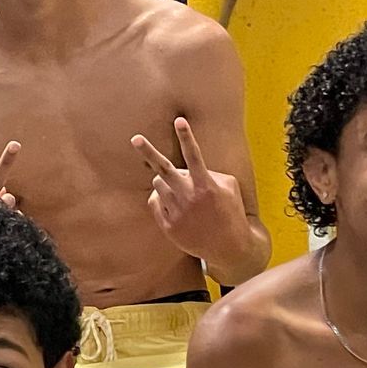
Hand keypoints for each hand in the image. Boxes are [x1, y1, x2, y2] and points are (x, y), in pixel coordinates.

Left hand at [133, 119, 250, 269]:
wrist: (230, 247)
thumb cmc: (230, 211)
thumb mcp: (229, 187)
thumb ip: (207, 173)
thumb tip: (184, 169)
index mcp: (206, 185)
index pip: (194, 156)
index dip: (186, 137)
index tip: (179, 120)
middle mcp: (189, 198)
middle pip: (163, 169)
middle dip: (148, 152)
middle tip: (135, 138)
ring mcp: (176, 213)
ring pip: (159, 184)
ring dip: (166, 180)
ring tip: (180, 190)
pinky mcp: (168, 226)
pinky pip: (155, 201)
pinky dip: (162, 197)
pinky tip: (176, 204)